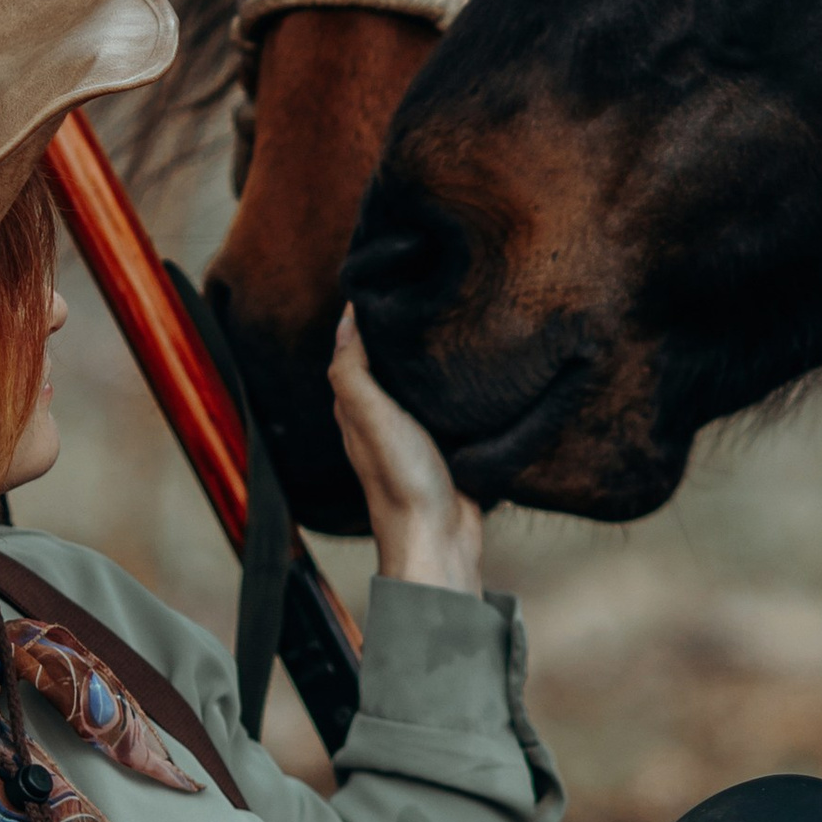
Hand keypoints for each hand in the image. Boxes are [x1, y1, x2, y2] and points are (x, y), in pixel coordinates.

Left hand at [330, 306, 484, 592]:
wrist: (441, 540)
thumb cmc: (402, 481)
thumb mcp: (370, 415)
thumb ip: (352, 370)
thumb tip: (347, 318)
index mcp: (356, 410)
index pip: (354, 352)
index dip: (364, 319)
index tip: (386, 281)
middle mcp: (382, 420)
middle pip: (388, 366)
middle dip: (401, 334)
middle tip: (424, 292)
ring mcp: (416, 436)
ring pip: (420, 387)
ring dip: (431, 361)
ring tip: (454, 322)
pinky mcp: (449, 449)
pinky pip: (450, 410)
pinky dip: (456, 389)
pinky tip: (475, 373)